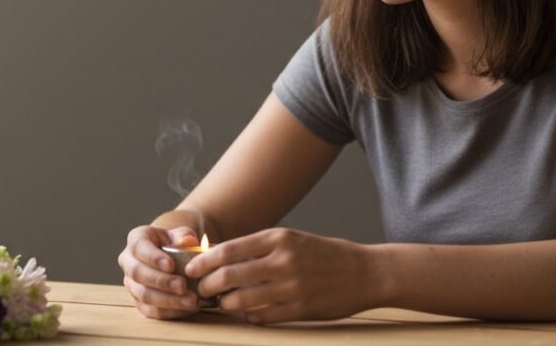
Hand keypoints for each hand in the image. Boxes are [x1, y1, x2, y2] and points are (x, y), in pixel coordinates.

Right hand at [118, 225, 200, 318]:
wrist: (172, 256)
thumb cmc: (175, 242)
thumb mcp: (180, 234)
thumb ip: (184, 236)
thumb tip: (187, 242)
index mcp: (136, 239)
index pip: (139, 246)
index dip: (153, 257)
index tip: (171, 265)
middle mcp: (128, 261)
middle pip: (138, 273)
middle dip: (162, 281)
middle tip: (183, 285)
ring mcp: (131, 283)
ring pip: (143, 295)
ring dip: (168, 300)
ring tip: (191, 300)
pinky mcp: (138, 301)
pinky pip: (150, 310)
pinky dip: (169, 311)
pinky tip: (186, 308)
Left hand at [185, 228, 373, 323]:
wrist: (365, 272)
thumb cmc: (325, 254)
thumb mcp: (292, 239)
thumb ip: (260, 247)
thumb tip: (222, 257)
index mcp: (279, 238)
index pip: (228, 250)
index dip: (204, 262)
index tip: (191, 269)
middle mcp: (283, 260)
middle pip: (229, 275)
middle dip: (208, 285)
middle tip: (201, 290)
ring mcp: (291, 287)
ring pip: (242, 300)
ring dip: (226, 304)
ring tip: (223, 303)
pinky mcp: (300, 309)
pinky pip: (262, 316)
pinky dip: (249, 316)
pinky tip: (248, 313)